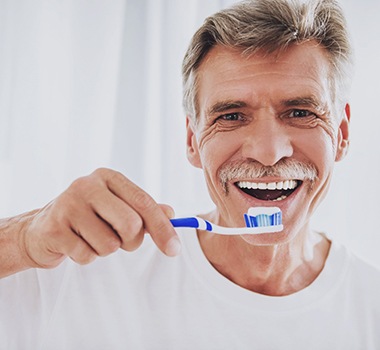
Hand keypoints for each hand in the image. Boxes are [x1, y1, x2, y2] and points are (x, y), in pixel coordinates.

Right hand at [20, 168, 180, 268]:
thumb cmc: (88, 218)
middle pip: (131, 224)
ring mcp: (67, 205)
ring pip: (110, 245)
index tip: (174, 249)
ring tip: (91, 238)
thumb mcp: (117, 207)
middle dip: (131, 241)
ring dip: (106, 249)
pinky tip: (75, 244)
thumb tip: (172, 214)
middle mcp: (87, 185)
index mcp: (108, 177)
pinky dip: (87, 256)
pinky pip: (88, 256)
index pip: (144, 202)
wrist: (41, 230)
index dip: (163, 228)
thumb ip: (144, 210)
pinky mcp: (53, 228)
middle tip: (120, 240)